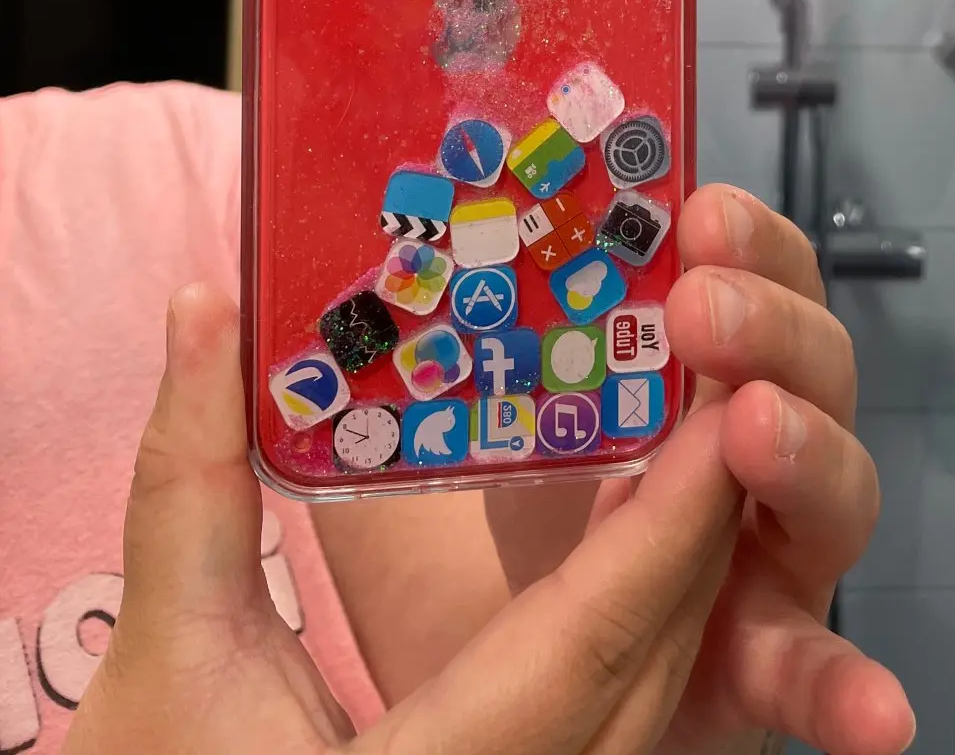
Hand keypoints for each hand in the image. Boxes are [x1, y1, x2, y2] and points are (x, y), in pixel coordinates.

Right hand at [67, 283, 742, 754]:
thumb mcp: (167, 643)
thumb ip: (191, 472)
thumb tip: (203, 304)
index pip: (590, 639)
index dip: (666, 522)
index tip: (720, 411)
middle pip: (647, 664)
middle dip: (700, 522)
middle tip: (724, 380)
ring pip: (650, 701)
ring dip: (681, 570)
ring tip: (699, 434)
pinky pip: (621, 721)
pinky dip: (642, 623)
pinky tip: (642, 537)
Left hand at [487, 187, 913, 754]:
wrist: (496, 687)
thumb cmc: (490, 527)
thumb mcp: (463, 419)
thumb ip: (431, 348)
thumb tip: (302, 255)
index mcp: (696, 371)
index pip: (759, 277)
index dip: (751, 241)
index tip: (700, 211)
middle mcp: (756, 450)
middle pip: (813, 367)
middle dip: (770, 326)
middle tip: (701, 309)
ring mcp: (772, 558)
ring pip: (835, 493)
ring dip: (806, 451)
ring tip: (753, 429)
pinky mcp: (763, 667)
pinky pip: (814, 675)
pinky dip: (849, 688)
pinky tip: (876, 714)